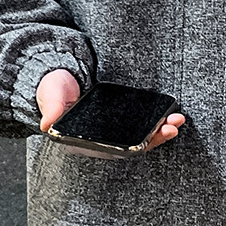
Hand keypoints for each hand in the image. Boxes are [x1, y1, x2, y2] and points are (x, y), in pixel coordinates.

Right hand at [36, 69, 184, 153]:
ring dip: (160, 131)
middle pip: (131, 146)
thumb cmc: (53, 88)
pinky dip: (156, 122)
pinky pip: (141, 125)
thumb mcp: (51, 94)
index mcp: (82, 141)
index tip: (146, 143)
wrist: (58, 75)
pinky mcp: (121, 119)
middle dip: (153, 139)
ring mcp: (112, 131)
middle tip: (171, 128)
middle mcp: (100, 140)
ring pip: (140, 137)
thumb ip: (52, 107)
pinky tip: (170, 115)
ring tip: (177, 121)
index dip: (129, 148)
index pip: (110, 150)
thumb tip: (48, 123)